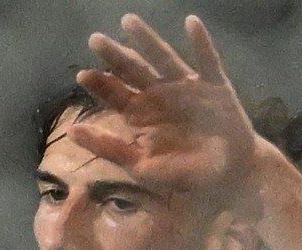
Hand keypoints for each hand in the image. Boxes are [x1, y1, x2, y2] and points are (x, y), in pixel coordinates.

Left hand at [70, 14, 257, 192]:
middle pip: (133, 70)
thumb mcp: (141, 166)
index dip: (99, 84)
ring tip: (127, 21)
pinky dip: (200, 42)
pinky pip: (207, 61)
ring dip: (146, 40)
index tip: (82, 75)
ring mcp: (187, 86)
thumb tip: (71, 132)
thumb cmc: (184, 174)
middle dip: (114, 55)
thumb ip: (109, 148)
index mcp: (141, 114)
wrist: (230, 176)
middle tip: (94, 40)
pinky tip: (191, 22)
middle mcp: (159, 95)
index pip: (114, 94)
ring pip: (163, 58)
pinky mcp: (215, 85)